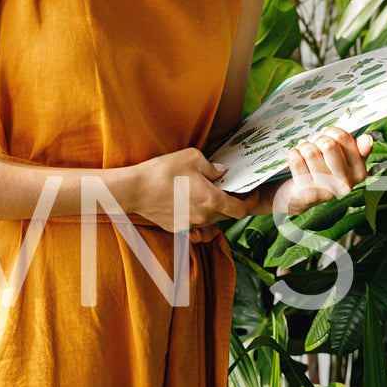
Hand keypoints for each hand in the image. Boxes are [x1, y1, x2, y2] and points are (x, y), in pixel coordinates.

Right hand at [123, 148, 252, 230]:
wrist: (134, 190)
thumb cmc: (163, 172)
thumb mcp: (192, 158)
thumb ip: (212, 166)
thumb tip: (221, 172)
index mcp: (212, 201)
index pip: (241, 210)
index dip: (250, 202)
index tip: (252, 194)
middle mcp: (204, 217)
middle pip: (226, 215)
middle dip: (231, 203)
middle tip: (227, 188)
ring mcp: (190, 225)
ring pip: (210, 219)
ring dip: (213, 208)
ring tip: (204, 191)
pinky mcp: (177, 228)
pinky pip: (194, 222)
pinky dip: (196, 212)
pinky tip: (186, 199)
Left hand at [276, 127, 374, 215]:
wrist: (301, 195)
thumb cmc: (323, 169)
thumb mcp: (344, 158)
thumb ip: (357, 148)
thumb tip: (367, 139)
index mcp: (359, 171)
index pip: (343, 138)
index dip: (330, 131)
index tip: (326, 134)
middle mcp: (346, 183)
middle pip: (328, 145)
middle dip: (317, 140)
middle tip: (313, 145)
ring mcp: (326, 190)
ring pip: (310, 152)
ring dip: (303, 148)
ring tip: (304, 153)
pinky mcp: (308, 193)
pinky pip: (296, 161)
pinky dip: (293, 155)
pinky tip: (296, 160)